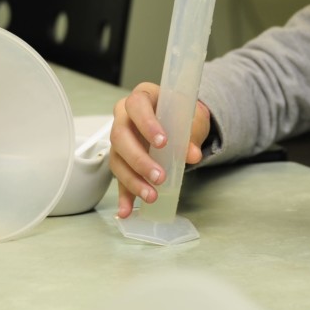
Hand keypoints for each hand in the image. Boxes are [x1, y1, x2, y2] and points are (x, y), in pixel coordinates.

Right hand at [109, 82, 210, 218]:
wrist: (180, 123)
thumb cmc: (182, 115)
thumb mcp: (192, 119)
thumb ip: (192, 134)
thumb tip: (192, 154)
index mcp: (142, 98)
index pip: (136, 105)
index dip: (146, 123)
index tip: (162, 142)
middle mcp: (124, 117)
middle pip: (120, 135)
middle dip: (139, 159)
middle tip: (159, 176)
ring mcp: (120, 139)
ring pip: (117, 159)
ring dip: (133, 180)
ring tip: (151, 196)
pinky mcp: (121, 160)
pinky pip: (119, 178)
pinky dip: (123, 196)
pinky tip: (126, 211)